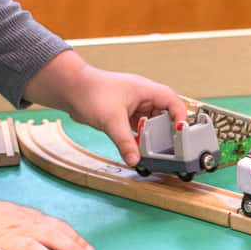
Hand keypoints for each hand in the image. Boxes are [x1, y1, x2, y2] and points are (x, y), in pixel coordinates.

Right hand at [0, 199, 94, 249]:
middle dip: (71, 249)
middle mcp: (19, 229)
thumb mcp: (16, 215)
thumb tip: (62, 236)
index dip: (75, 239)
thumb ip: (38, 225)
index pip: (56, 227)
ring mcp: (2, 241)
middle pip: (50, 237)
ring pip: (29, 248)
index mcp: (27, 219)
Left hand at [25, 51, 188, 165]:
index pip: (172, 101)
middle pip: (164, 114)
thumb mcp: (111, 120)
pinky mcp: (124, 114)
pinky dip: (140, 138)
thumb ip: (125, 142)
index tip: (181, 133)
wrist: (70, 89)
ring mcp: (133, 105)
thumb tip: (135, 160)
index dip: (180, 116)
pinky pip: (138, 127)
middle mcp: (142, 97)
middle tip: (170, 148)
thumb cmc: (91, 93)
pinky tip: (139, 149)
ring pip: (151, 122)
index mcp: (145, 90)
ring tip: (155, 151)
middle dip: (167, 131)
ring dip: (153, 136)